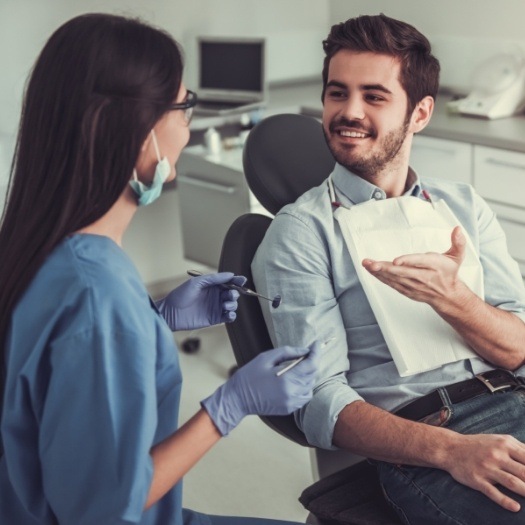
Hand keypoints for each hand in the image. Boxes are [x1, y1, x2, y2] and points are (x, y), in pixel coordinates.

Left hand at [156, 272, 245, 330]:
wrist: (170, 313)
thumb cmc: (180, 295)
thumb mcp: (197, 282)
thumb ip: (214, 279)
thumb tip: (230, 275)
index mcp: (212, 286)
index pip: (228, 282)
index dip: (237, 281)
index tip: (242, 280)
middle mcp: (216, 296)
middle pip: (233, 293)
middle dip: (235, 293)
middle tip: (229, 294)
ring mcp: (216, 307)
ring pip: (232, 305)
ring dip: (233, 304)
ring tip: (225, 305)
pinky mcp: (215, 319)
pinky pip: (228, 317)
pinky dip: (232, 315)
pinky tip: (228, 314)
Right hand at [201, 342, 322, 435]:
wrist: (237, 399)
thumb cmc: (249, 376)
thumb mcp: (266, 358)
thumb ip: (287, 352)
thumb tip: (304, 350)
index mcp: (286, 380)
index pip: (311, 365)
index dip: (316, 353)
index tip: (317, 344)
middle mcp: (292, 393)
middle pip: (312, 375)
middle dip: (311, 362)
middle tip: (306, 352)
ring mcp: (291, 403)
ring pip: (310, 386)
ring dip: (308, 375)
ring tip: (299, 366)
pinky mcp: (289, 409)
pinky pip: (304, 396)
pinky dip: (304, 386)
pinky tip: (294, 379)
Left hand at [362, 226, 466, 307]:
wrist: (447, 296)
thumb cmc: (448, 273)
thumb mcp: (457, 257)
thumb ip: (458, 243)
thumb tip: (457, 229)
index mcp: (435, 266)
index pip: (420, 262)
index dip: (407, 261)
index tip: (395, 261)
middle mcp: (423, 277)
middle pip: (402, 272)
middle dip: (385, 268)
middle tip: (371, 263)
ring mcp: (413, 285)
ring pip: (394, 279)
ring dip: (379, 272)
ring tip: (367, 264)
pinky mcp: (406, 290)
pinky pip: (391, 284)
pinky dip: (380, 277)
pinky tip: (371, 271)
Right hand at [445, 433, 524, 511]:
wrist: (450, 448)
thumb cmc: (479, 445)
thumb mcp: (498, 440)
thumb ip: (519, 448)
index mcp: (504, 444)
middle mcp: (496, 455)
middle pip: (524, 472)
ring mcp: (486, 468)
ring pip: (512, 482)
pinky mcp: (477, 480)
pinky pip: (493, 492)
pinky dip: (505, 501)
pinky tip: (515, 507)